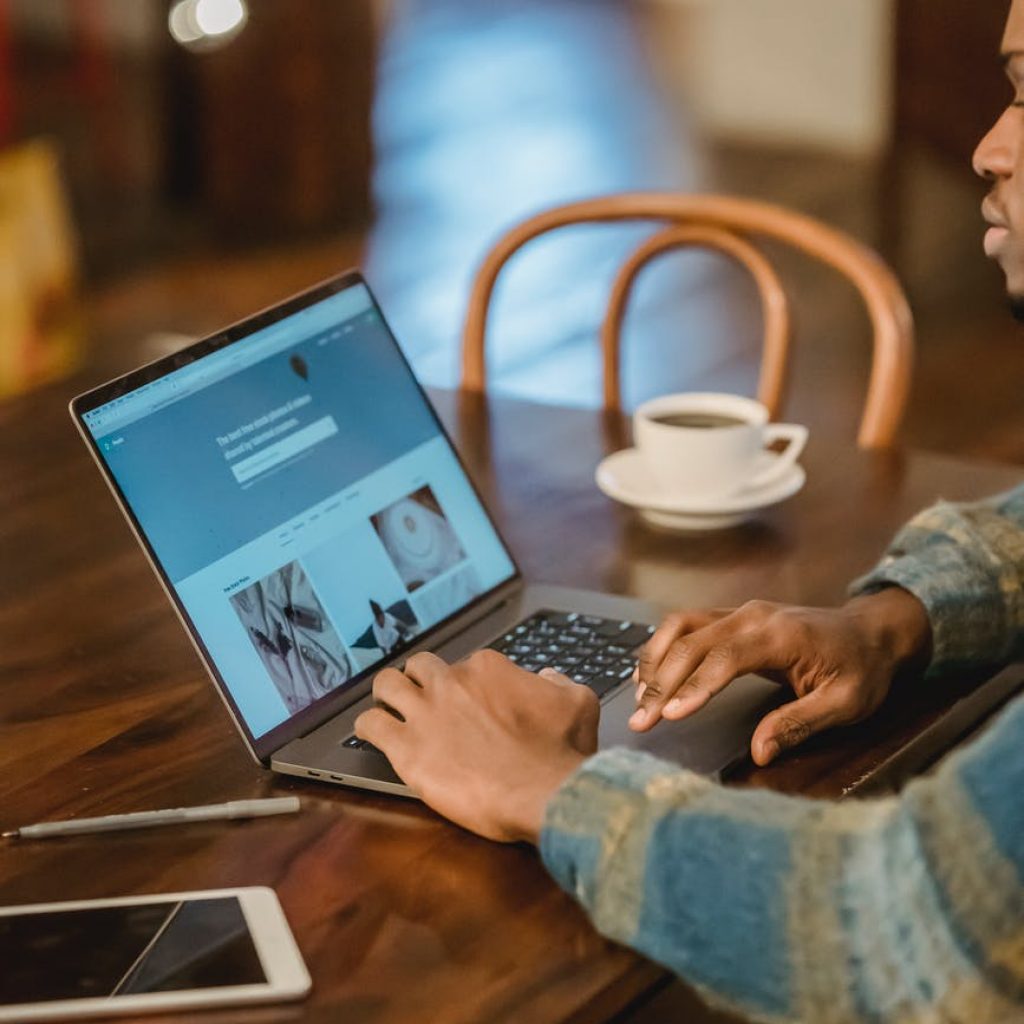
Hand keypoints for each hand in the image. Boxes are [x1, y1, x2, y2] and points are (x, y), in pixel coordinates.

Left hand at [354, 649, 599, 843]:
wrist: (542, 793)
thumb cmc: (560, 753)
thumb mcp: (577, 702)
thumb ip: (557, 682)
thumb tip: (546, 677)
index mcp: (487, 668)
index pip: (464, 665)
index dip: (466, 685)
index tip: (471, 703)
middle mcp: (451, 683)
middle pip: (419, 666)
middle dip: (419, 680)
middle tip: (423, 699)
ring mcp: (425, 713)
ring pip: (386, 684)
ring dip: (386, 694)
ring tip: (389, 708)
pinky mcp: (406, 748)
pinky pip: (369, 725)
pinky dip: (368, 727)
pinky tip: (373, 734)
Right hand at [632, 589, 931, 765]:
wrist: (872, 631)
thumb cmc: (862, 669)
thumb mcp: (845, 704)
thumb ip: (799, 725)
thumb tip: (759, 752)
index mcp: (780, 636)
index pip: (725, 658)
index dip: (694, 686)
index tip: (670, 715)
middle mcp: (752, 616)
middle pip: (692, 641)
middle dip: (662, 682)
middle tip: (641, 721)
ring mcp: (740, 612)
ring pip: (681, 626)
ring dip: (655, 660)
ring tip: (639, 698)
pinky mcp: (733, 616)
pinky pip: (687, 623)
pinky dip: (662, 646)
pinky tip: (649, 673)